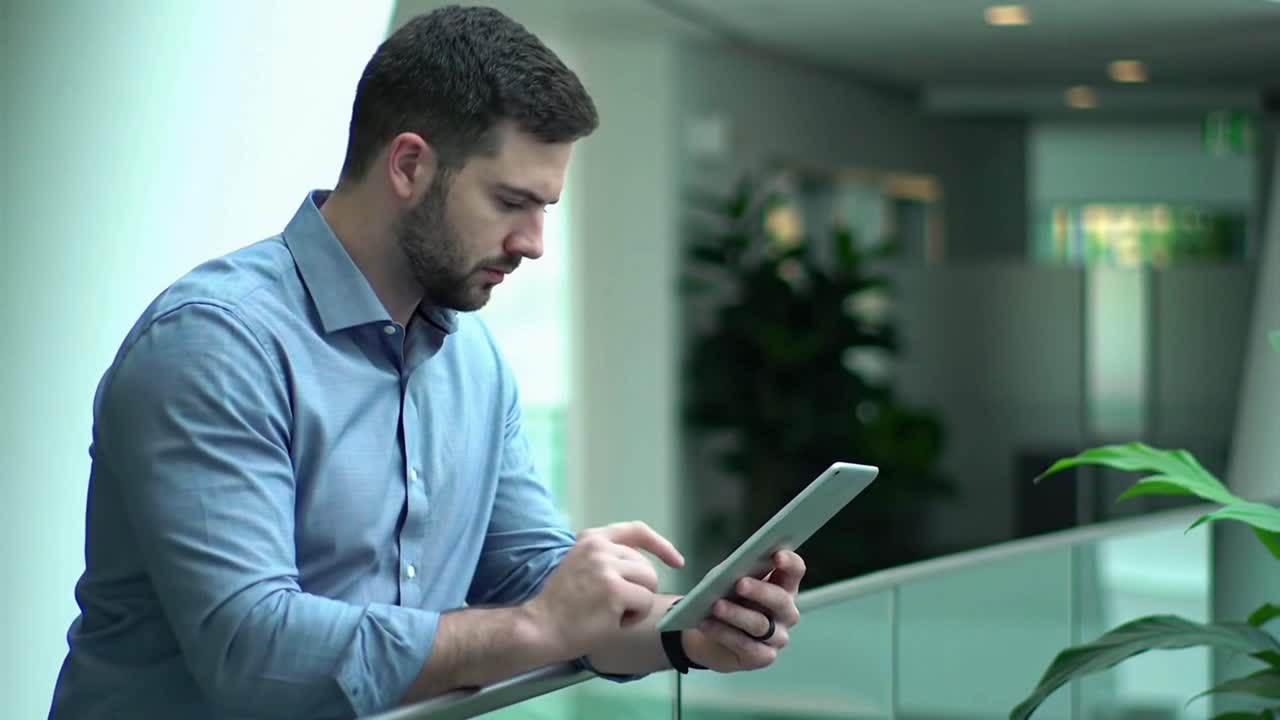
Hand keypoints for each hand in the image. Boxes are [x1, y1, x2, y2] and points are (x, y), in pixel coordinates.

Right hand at [524, 522, 684, 659]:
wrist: (538, 627)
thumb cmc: (560, 605)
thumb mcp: (579, 566)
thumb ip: (607, 559)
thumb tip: (643, 568)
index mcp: (591, 539)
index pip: (636, 531)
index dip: (660, 545)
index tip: (676, 560)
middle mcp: (600, 548)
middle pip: (646, 566)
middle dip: (640, 589)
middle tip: (613, 606)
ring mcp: (608, 568)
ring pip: (649, 583)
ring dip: (637, 604)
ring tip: (611, 613)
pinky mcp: (615, 591)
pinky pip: (645, 603)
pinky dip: (633, 618)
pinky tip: (611, 621)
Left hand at [683, 550, 804, 671]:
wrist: (708, 635)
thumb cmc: (724, 598)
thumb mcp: (728, 580)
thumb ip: (736, 572)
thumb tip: (735, 569)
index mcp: (783, 586)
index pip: (795, 571)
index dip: (789, 563)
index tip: (777, 555)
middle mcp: (786, 613)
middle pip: (781, 600)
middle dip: (760, 591)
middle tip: (740, 583)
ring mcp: (778, 637)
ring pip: (760, 624)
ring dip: (736, 614)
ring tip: (715, 606)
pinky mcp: (764, 657)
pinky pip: (746, 646)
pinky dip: (723, 633)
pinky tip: (706, 624)